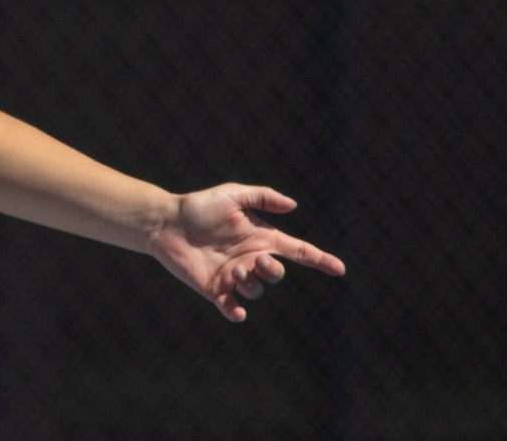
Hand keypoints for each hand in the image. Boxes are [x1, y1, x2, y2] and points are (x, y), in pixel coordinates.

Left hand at [150, 183, 345, 321]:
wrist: (167, 223)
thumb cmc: (199, 206)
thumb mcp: (233, 195)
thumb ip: (262, 198)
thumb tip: (293, 206)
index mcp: (261, 238)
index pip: (297, 251)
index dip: (319, 259)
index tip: (339, 269)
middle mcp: (251, 258)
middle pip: (277, 273)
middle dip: (272, 271)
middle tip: (256, 262)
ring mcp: (234, 276)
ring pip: (257, 290)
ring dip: (250, 283)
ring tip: (233, 270)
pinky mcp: (215, 289)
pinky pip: (232, 308)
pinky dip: (237, 312)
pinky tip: (237, 312)